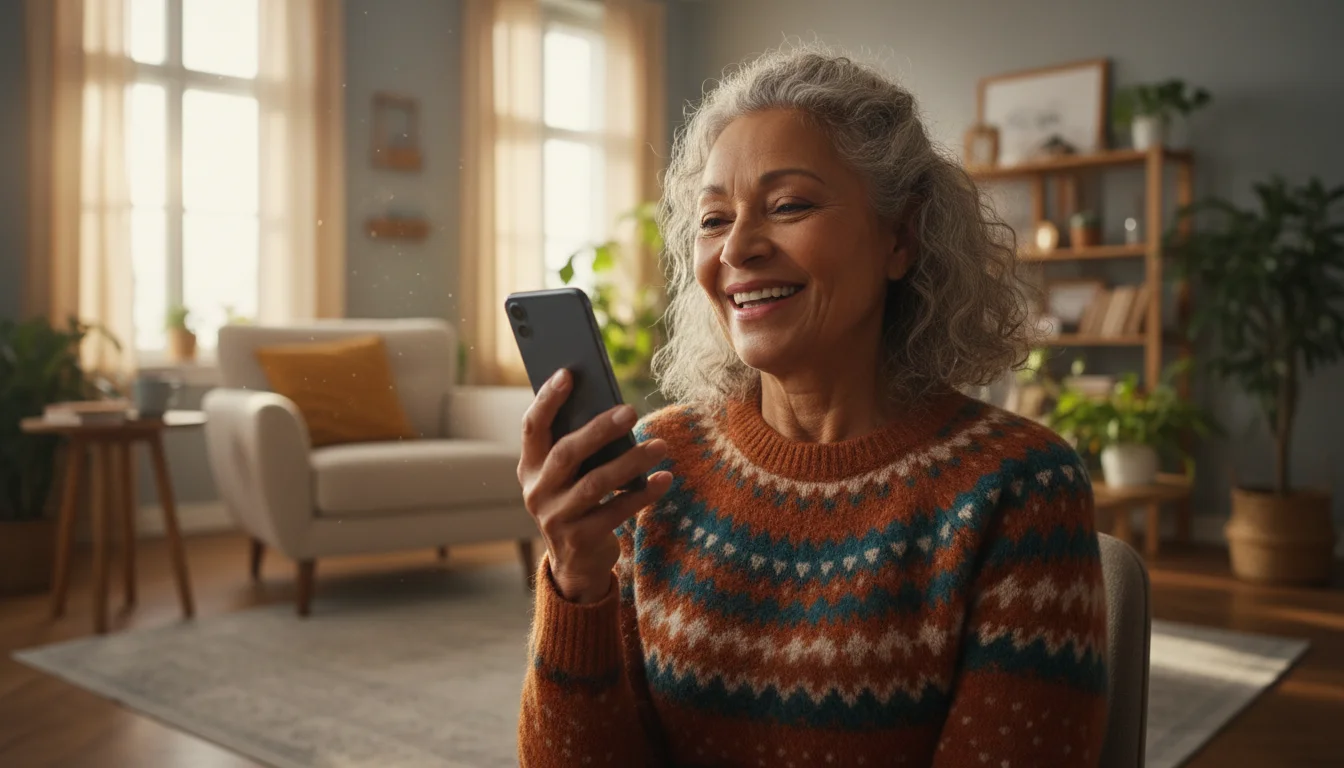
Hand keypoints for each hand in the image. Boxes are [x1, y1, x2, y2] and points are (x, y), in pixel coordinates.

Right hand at [517, 369, 673, 603]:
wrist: (575, 563)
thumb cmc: (578, 501)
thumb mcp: (568, 476)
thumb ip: (579, 446)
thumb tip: (612, 409)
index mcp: (530, 467)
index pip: (532, 427)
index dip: (547, 400)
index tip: (568, 373)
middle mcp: (537, 491)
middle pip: (567, 453)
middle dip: (599, 429)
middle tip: (630, 410)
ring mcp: (556, 518)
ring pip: (596, 483)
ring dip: (630, 461)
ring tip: (659, 445)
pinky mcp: (580, 539)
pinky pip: (616, 512)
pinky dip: (643, 494)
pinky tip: (664, 479)